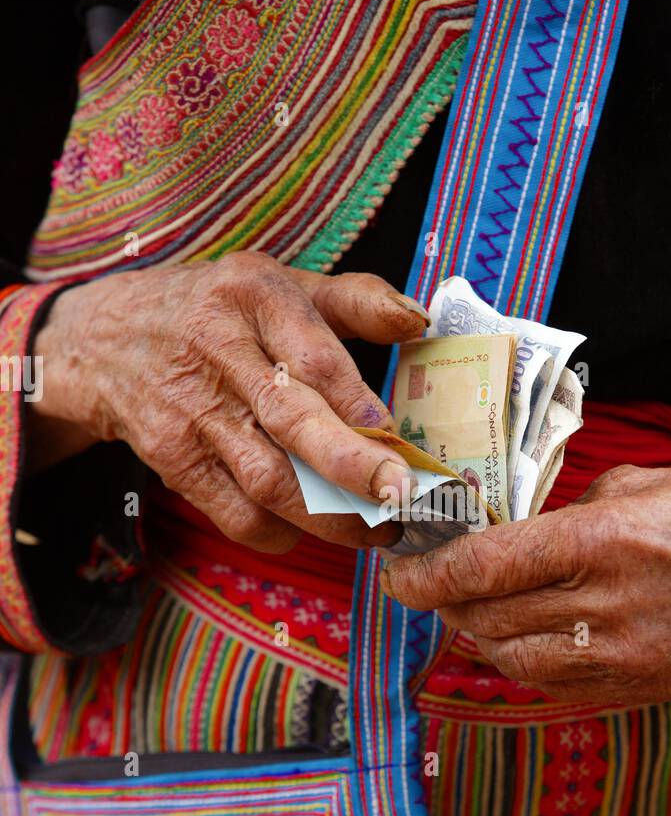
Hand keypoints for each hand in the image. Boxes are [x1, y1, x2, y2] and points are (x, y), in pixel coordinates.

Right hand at [27, 252, 428, 552]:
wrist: (108, 338)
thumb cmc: (220, 311)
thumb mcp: (281, 284)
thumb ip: (355, 300)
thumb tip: (417, 321)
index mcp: (254, 297)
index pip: (315, 357)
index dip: (360, 405)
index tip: (402, 441)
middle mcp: (219, 350)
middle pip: (292, 420)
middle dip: (353, 467)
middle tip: (400, 498)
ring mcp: (191, 411)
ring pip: (269, 479)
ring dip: (330, 515)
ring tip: (377, 528)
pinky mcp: (172, 458)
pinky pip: (236, 512)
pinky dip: (280, 531)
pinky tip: (311, 527)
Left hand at [381, 462, 670, 706]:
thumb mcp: (632, 486)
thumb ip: (562, 517)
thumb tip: (512, 539)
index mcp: (598, 543)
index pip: (481, 570)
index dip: (425, 576)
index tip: (398, 574)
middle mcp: (603, 608)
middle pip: (486, 620)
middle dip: (446, 604)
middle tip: (431, 585)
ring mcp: (622, 658)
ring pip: (512, 662)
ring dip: (479, 636)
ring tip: (473, 610)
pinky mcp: (639, 688)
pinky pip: (555, 686)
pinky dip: (524, 662)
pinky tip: (523, 637)